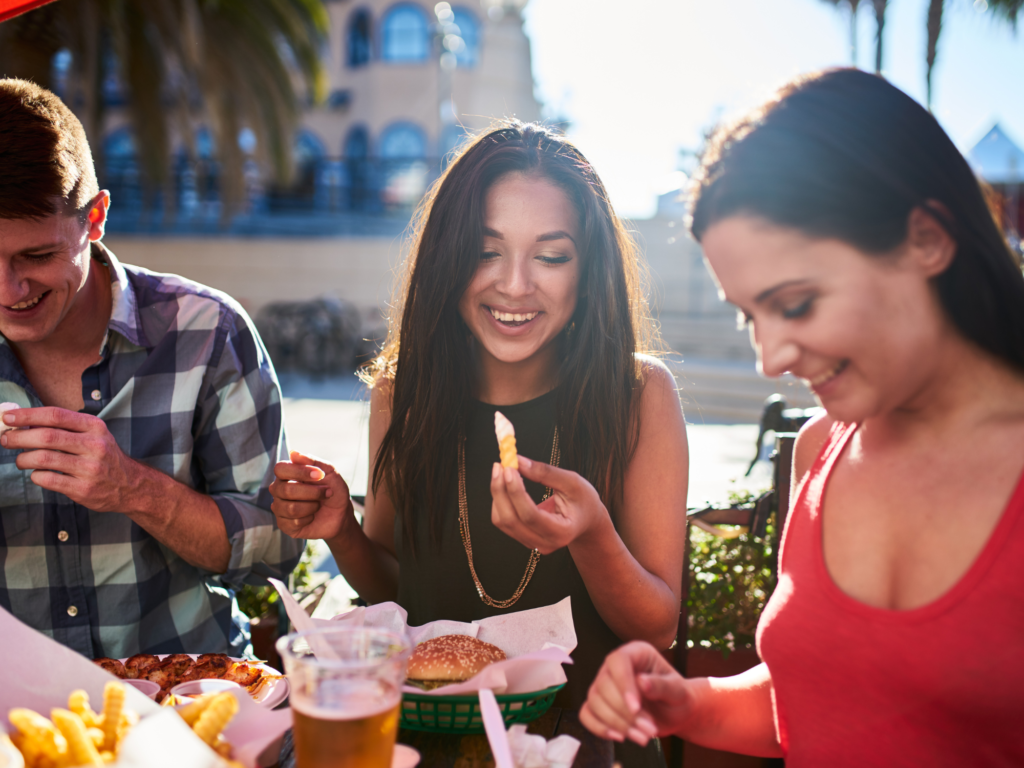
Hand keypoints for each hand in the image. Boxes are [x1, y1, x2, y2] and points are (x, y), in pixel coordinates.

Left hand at [1, 406, 143, 511]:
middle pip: (46, 437)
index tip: (7, 416)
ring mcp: (89, 469)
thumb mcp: (93, 435)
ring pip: (43, 459)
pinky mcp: (83, 489)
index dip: (28, 415)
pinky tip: (38, 474)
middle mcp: (94, 446)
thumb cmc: (104, 456)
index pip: (56, 415)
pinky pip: (47, 479)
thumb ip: (64, 427)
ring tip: (20, 460)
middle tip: (5, 439)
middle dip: (18, 437)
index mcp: (95, 427)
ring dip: (23, 459)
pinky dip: (35, 476)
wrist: (131, 485)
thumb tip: (24, 422)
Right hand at [269, 451, 354, 540]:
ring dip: (312, 506)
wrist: (341, 514)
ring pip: (290, 508)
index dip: (299, 472)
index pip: (280, 469)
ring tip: (319, 504)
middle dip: (312, 492)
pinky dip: (308, 518)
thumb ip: (313, 461)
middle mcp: (279, 490)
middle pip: (286, 490)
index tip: (319, 475)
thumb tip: (293, 453)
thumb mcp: (330, 472)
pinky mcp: (284, 524)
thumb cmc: (333, 490)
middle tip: (326, 492)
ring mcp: (280, 507)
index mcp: (287, 474)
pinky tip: (312, 516)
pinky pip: (292, 522)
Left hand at [489, 455, 607, 554]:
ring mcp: (533, 543)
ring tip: (501, 471)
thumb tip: (518, 461)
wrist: (587, 521)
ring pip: (503, 521)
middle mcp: (545, 543)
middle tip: (499, 465)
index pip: (530, 515)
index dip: (516, 491)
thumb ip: (546, 473)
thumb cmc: (584, 500)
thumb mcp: (573, 482)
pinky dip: (500, 500)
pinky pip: (503, 521)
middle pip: (511, 520)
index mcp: (562, 532)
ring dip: (498, 494)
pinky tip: (505, 484)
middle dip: (501, 491)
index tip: (509, 468)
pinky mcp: (523, 538)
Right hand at [579, 641, 696, 745]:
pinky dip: (599, 728)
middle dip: (626, 713)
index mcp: (635, 653)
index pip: (618, 661)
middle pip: (604, 686)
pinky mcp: (598, 704)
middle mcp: (614, 666)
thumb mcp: (678, 690)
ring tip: (643, 737)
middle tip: (649, 730)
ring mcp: (603, 685)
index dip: (623, 684)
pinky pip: (586, 714)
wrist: (675, 712)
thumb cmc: (677, 696)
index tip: (636, 708)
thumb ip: (661, 685)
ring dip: (617, 724)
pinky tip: (620, 737)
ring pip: (595, 702)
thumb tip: (641, 682)